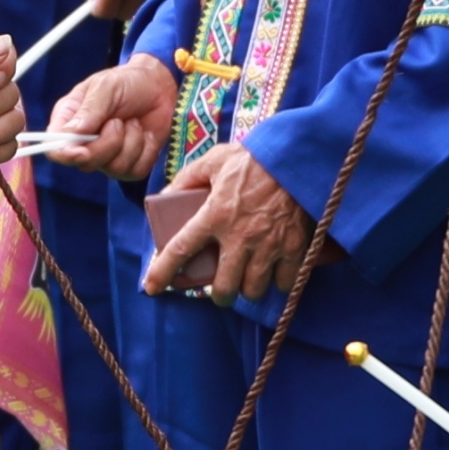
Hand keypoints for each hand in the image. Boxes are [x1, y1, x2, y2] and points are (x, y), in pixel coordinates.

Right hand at [47, 49, 174, 179]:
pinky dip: (146, 151)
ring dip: (131, 143)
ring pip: (113, 169)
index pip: (56, 150)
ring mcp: (107, 157)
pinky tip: (145, 134)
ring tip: (132, 122)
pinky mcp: (130, 165)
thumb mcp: (106, 87)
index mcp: (70, 122)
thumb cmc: (127, 82)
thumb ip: (90, 109)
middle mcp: (85, 143)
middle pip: (85, 163)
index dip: (66, 155)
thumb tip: (72, 133)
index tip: (83, 151)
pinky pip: (135, 171)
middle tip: (118, 121)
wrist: (159, 87)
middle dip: (108, 144)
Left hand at [142, 141, 313, 302]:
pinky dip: (279, 282)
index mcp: (215, 215)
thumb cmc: (253, 157)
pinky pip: (285, 282)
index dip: (162, 272)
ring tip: (249, 280)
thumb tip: (166, 195)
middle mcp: (240, 236)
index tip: (152, 288)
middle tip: (222, 289)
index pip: (181, 249)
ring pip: (254, 289)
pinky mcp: (294, 247)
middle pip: (225, 288)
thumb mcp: (214, 160)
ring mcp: (269, 245)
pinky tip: (276, 273)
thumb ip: (188, 178)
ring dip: (249, 288)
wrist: (296, 154)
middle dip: (221, 295)